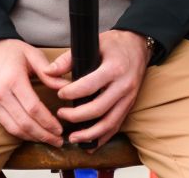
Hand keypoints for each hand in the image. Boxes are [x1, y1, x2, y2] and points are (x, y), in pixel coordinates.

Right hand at [0, 39, 65, 146]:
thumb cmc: (11, 51)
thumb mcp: (32, 55)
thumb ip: (48, 72)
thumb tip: (66, 86)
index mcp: (13, 80)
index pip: (33, 107)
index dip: (47, 121)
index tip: (60, 129)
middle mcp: (1, 94)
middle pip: (24, 122)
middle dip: (43, 134)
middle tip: (59, 140)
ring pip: (14, 128)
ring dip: (33, 137)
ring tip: (49, 140)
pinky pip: (6, 126)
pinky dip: (21, 134)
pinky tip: (34, 135)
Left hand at [47, 30, 149, 147]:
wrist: (139, 45)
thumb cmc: (116, 44)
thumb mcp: (95, 43)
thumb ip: (69, 58)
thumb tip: (48, 72)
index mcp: (115, 68)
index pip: (89, 86)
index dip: (71, 92)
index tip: (60, 94)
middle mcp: (124, 85)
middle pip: (98, 108)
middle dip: (76, 116)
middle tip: (61, 114)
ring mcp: (129, 97)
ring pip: (109, 122)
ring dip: (90, 134)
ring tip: (72, 137)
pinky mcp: (130, 104)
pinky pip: (117, 125)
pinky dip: (103, 137)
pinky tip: (90, 145)